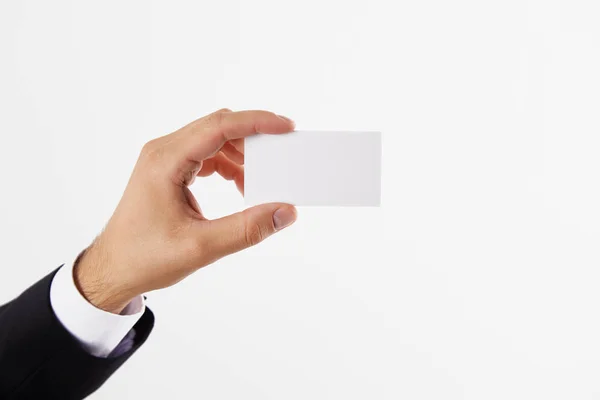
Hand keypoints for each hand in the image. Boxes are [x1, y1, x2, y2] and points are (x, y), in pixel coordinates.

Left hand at [74, 109, 297, 312]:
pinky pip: (206, 155)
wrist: (112, 270)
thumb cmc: (144, 258)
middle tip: (280, 156)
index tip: (286, 127)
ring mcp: (165, 159)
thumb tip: (285, 212)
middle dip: (253, 139)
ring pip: (214, 140)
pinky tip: (240, 187)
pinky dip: (228, 166)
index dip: (257, 123)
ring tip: (258, 183)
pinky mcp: (169, 170)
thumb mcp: (201, 247)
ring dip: (241, 156)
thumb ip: (246, 229)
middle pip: (218, 127)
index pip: (219, 126)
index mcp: (165, 161)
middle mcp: (163, 152)